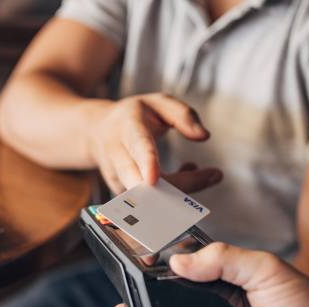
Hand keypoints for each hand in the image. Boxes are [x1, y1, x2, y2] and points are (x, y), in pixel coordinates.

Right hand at [87, 93, 219, 192]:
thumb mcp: (158, 103)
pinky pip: (150, 202)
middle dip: (176, 186)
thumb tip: (203, 136)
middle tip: (212, 175)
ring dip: (181, 191)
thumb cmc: (132, 116)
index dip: (146, 163)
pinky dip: (174, 195)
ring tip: (203, 171)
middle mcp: (117, 155)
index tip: (154, 178)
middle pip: (142, 181)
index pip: (137, 146)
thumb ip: (183, 115)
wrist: (96, 132)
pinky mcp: (122, 193)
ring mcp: (117, 178)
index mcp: (127, 128)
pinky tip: (187, 174)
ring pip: (148, 197)